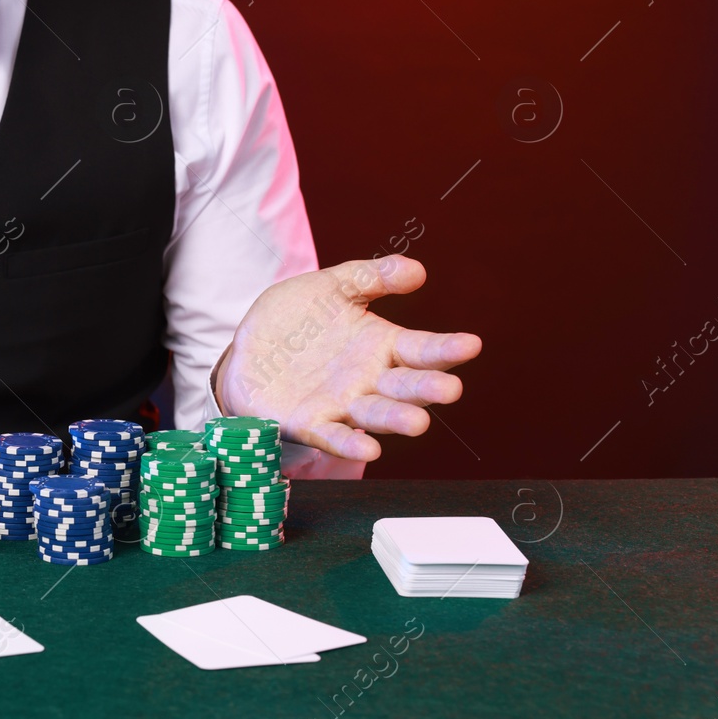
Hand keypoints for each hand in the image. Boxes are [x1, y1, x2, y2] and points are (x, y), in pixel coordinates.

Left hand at [215, 256, 480, 462]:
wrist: (246, 347)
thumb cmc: (296, 318)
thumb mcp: (330, 286)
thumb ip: (371, 276)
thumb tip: (416, 270)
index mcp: (381, 345)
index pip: (422, 348)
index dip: (446, 348)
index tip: (471, 344)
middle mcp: (369, 378)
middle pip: (406, 386)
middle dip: (428, 388)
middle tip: (451, 389)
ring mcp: (342, 403)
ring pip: (376, 414)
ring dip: (397, 419)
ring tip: (419, 423)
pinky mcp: (310, 423)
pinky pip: (334, 435)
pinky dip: (350, 442)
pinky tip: (368, 448)